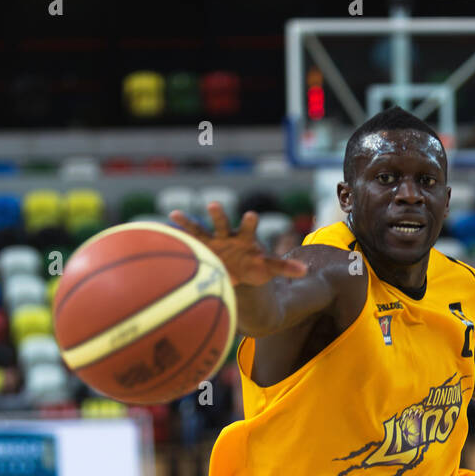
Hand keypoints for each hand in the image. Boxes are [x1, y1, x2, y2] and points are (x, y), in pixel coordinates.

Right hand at [168, 202, 307, 286]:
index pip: (248, 228)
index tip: (251, 214)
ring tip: (175, 214)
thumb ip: (284, 267)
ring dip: (189, 224)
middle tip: (213, 205)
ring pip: (201, 230)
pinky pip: (189, 239)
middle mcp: (228, 235)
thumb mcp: (268, 268)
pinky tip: (166, 223)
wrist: (238, 269)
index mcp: (246, 239)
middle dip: (219, 216)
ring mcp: (213, 240)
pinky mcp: (202, 248)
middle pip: (223, 223)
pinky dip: (180, 232)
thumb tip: (308, 270)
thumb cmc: (253, 267)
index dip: (249, 222)